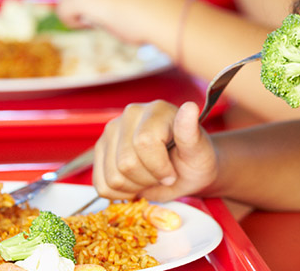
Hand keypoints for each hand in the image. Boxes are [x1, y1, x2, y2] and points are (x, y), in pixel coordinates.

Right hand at [93, 100, 219, 200]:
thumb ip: (191, 132)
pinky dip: (120, 194)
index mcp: (156, 110)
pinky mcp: (100, 151)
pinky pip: (102, 186)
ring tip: (150, 177)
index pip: (144, 143)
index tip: (172, 173)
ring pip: (113, 177)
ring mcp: (111, 132)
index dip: (159, 167)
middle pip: (126, 163)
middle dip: (148, 179)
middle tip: (162, 175)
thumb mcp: (199, 151)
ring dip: (135, 187)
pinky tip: (135, 182)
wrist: (185, 171)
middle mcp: (130, 115)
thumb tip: (190, 107)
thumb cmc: (194, 160)